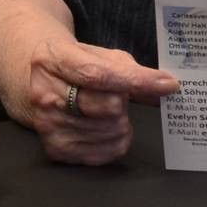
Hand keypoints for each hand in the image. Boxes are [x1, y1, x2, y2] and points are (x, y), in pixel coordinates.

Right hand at [25, 38, 177, 166]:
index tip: (166, 84)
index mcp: (53, 59)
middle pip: (107, 106)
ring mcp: (47, 124)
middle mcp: (43, 93)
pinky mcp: (55, 149)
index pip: (98, 74)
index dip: (135, 81)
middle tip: (117, 95)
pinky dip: (116, 141)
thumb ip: (130, 69)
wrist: (40, 81)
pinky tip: (105, 127)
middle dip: (124, 101)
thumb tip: (165, 86)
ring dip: (120, 122)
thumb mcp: (98, 55)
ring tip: (107, 111)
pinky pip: (105, 152)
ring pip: (110, 131)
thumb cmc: (76, 66)